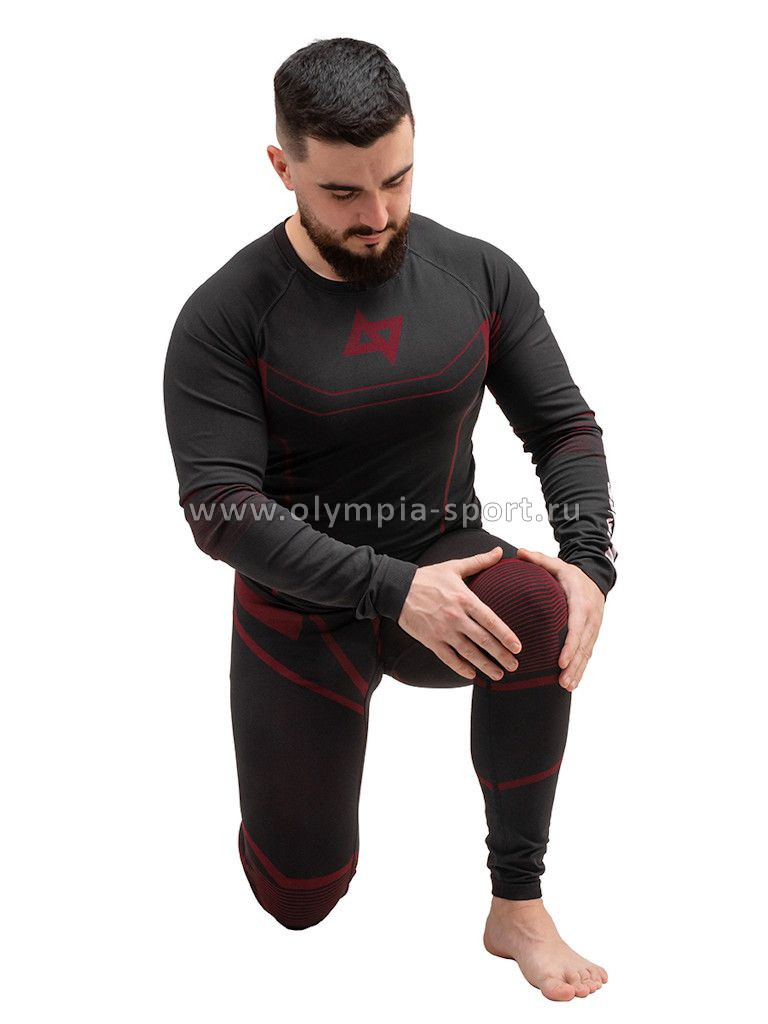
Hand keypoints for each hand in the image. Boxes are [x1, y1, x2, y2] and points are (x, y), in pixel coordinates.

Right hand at [397, 546, 522, 680]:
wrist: (398, 589)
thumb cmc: (427, 578)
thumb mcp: (454, 567)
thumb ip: (479, 561)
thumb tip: (500, 551)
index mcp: (464, 599)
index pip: (490, 620)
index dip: (505, 635)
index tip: (518, 647)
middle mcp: (456, 617)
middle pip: (483, 640)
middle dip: (501, 655)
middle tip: (515, 665)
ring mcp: (443, 631)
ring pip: (468, 653)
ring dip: (485, 665)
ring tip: (499, 675)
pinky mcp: (431, 640)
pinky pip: (449, 658)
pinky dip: (461, 668)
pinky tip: (472, 674)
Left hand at [515, 547, 604, 690]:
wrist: (596, 578)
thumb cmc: (571, 575)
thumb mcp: (557, 564)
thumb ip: (538, 559)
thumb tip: (518, 552)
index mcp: (580, 602)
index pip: (576, 627)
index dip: (570, 646)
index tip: (561, 662)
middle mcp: (590, 618)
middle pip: (583, 646)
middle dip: (573, 665)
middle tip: (562, 681)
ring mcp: (593, 628)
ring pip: (586, 653)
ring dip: (578, 671)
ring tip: (567, 687)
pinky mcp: (592, 635)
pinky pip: (587, 654)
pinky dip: (581, 669)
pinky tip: (572, 683)